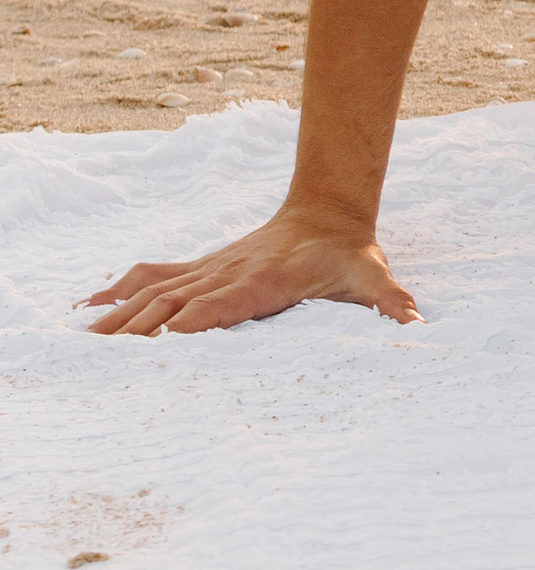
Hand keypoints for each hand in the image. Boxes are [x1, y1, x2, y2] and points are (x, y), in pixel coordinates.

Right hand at [84, 206, 418, 336]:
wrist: (329, 209)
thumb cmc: (348, 252)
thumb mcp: (373, 276)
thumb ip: (391, 301)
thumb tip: (416, 322)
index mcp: (260, 282)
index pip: (216, 307)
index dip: (188, 326)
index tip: (157, 347)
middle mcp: (225, 274)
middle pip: (171, 304)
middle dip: (136, 331)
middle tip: (98, 360)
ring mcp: (209, 268)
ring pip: (153, 292)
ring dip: (119, 316)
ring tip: (82, 342)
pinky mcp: (202, 266)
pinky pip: (152, 276)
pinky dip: (119, 291)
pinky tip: (90, 308)